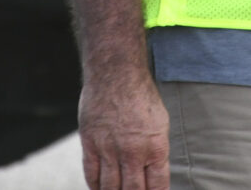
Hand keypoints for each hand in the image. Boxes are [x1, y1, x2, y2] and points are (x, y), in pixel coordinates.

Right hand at [78, 68, 169, 189]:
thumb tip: (151, 174)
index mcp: (156, 147)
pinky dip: (95, 187)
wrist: (116, 72)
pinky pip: (91, 174)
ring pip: (110, 188)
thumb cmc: (141, 96)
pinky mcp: (90, 143)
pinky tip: (100, 189)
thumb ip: (155, 151)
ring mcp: (110, 149)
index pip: (157, 187)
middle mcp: (133, 152)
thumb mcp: (160, 123)